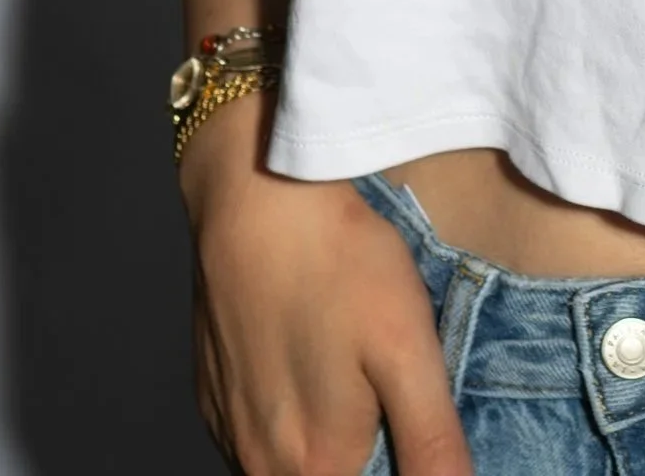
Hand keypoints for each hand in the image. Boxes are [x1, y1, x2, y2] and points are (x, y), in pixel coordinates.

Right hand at [181, 100, 469, 475]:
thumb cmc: (338, 263)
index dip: (403, 462)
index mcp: (318, 467)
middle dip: (369, 448)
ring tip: (353, 367)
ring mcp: (230, 432)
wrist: (256, 195)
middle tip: (388, 386)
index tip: (413, 420)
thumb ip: (432, 441)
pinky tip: (313, 355)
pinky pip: (259, 432)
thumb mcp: (408, 348)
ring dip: (329, 434)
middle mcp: (263, 465)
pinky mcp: (212, 397)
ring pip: (293, 461)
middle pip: (333, 475)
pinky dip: (292, 411)